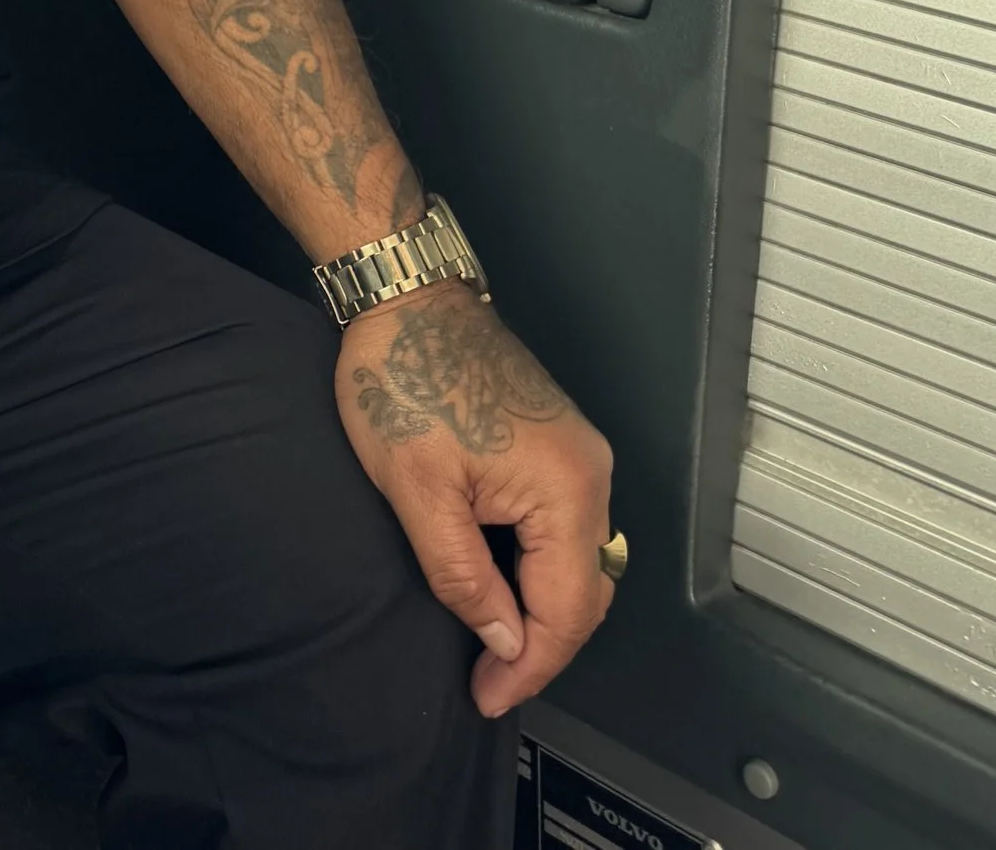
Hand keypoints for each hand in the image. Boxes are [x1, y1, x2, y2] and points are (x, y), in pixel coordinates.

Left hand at [334, 282, 615, 715]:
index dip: (530, 666)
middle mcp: (591, 472)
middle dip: (542, 646)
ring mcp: (580, 454)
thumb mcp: (419, 494)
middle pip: (587, 592)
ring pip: (579, 562)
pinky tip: (502, 587)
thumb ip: (466, 578)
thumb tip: (506, 640)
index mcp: (568, 489)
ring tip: (493, 646)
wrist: (405, 298)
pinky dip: (540, 568)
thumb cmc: (404, 382)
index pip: (567, 611)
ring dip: (543, 609)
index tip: (488, 697)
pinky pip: (566, 528)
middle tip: (490, 681)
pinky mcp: (559, 443)